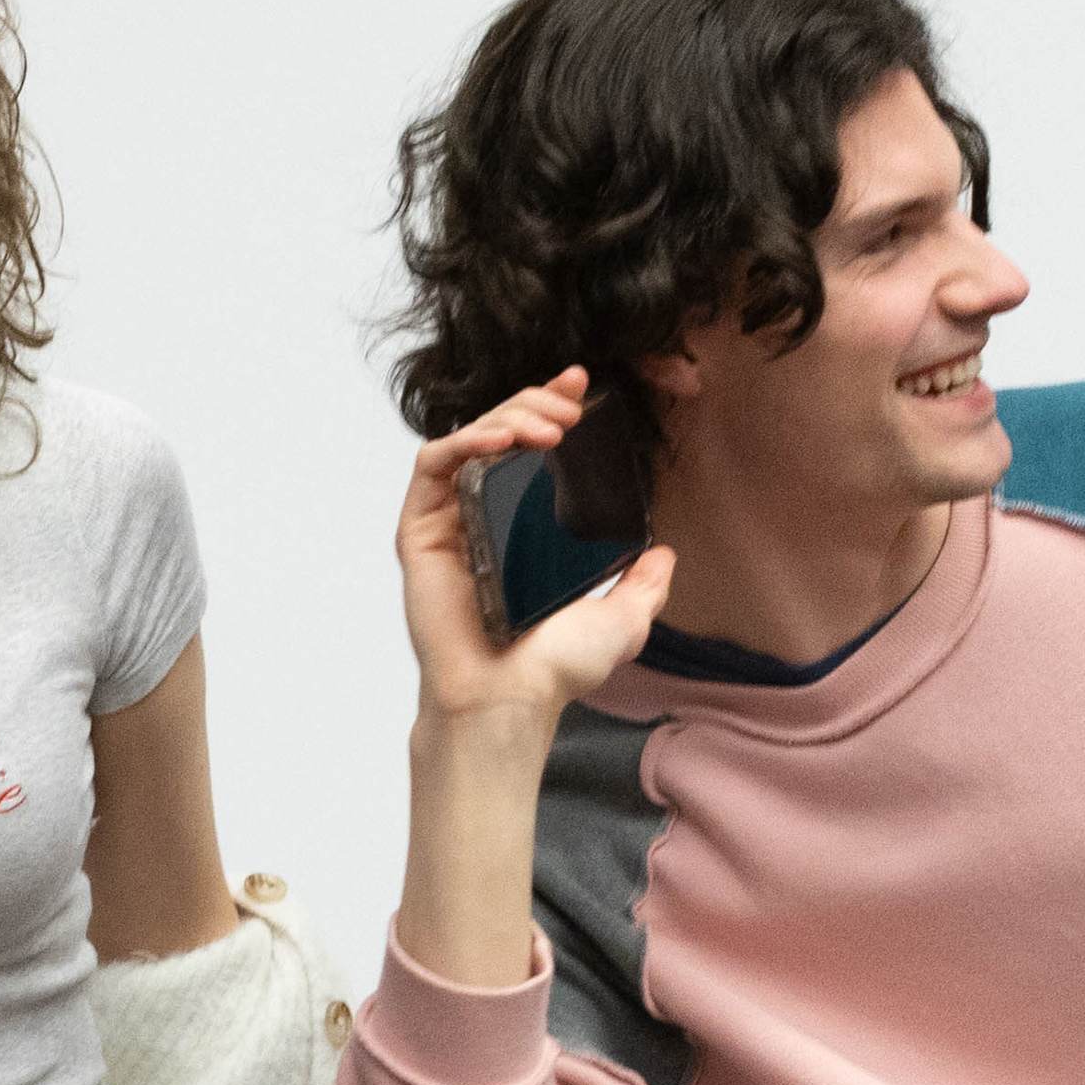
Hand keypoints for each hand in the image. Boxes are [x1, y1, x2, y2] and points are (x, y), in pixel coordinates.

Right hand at [398, 367, 672, 726]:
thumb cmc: (553, 668)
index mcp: (525, 527)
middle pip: (500, 432)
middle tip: (569, 408)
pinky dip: (464, 440)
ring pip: (468, 438)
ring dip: (506, 415)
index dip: (551, 407)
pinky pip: (433, 466)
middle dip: (534, 404)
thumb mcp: (624, 618)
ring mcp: (450, 521)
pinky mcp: (421, 530)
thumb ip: (644, 584)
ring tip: (547, 426)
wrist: (510, 697)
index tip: (581, 388)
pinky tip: (501, 441)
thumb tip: (664, 556)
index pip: (533, 450)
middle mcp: (484, 516)